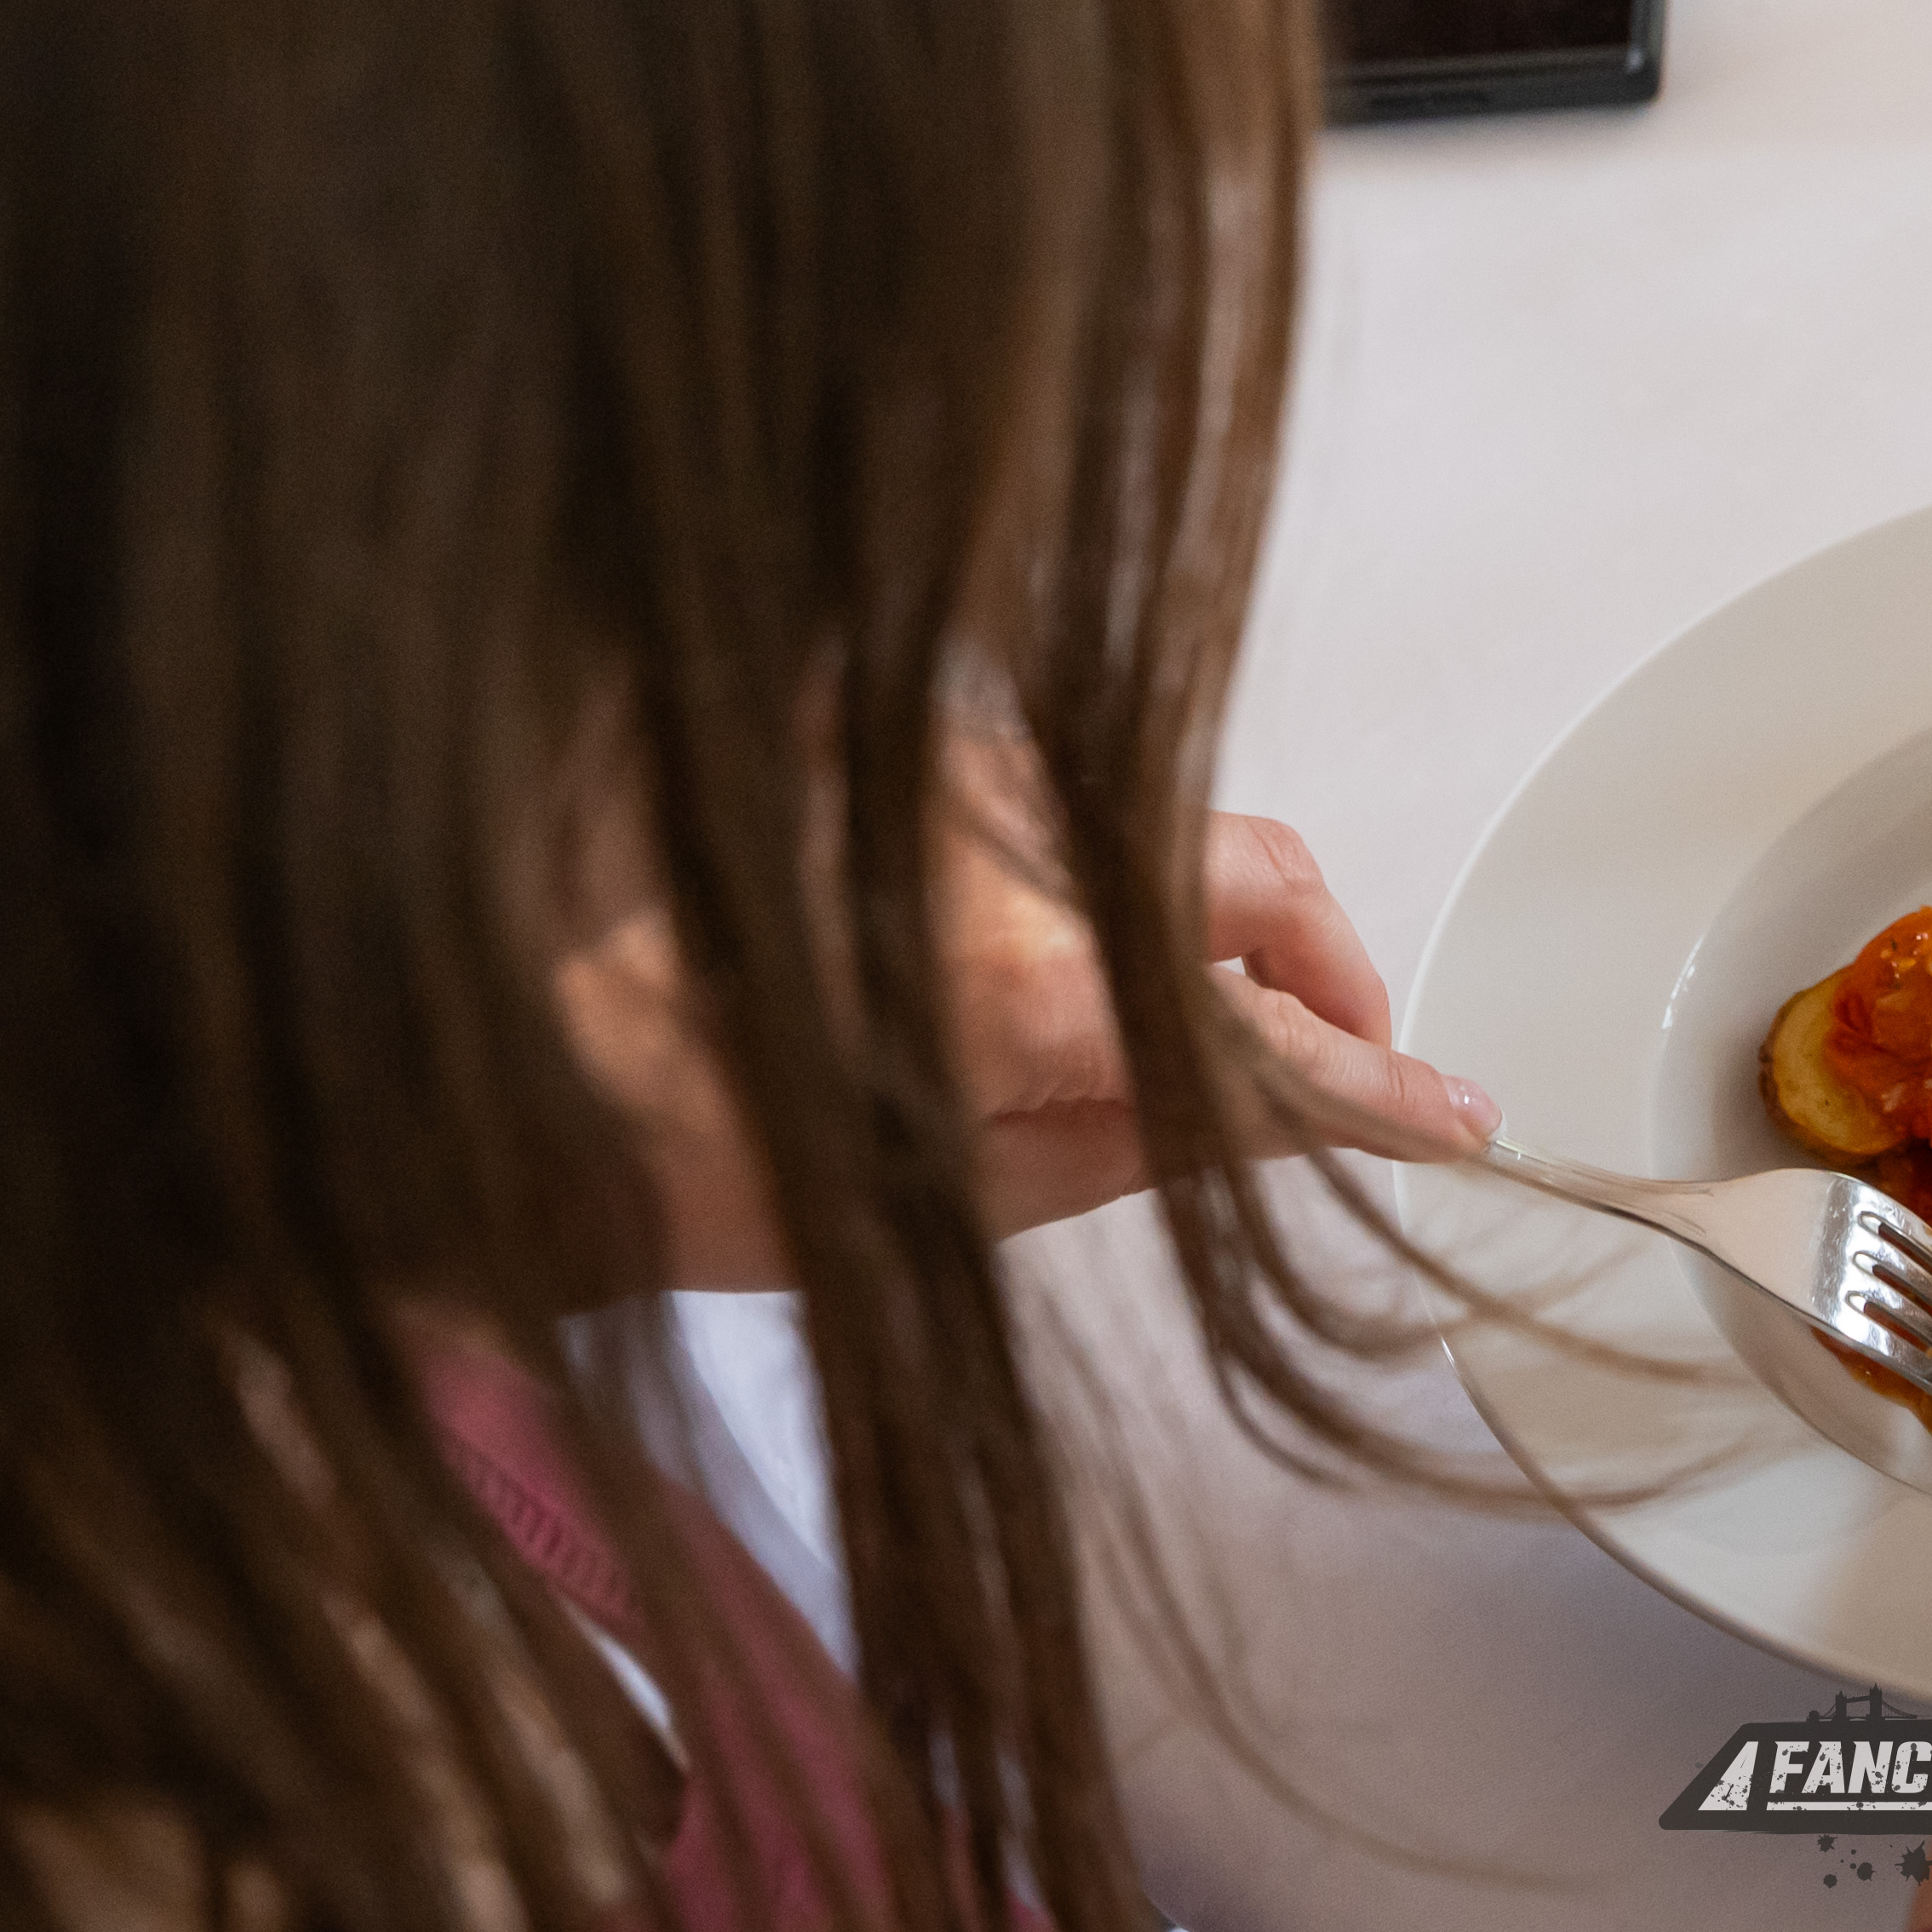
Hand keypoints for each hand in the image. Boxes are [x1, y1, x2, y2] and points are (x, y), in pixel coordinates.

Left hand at [560, 799, 1498, 1290]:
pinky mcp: (893, 732)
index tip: (1462, 1122)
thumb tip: (1306, 1127)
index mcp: (1021, 987)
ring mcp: (949, 771)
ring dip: (1198, 919)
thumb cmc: (660, 1154)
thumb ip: (1144, 1145)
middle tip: (1342, 1067)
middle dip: (1334, 972)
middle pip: (1266, 874)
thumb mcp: (935, 1199)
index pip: (1275, 1040)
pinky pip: (1053, 792)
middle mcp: (1003, 839)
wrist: (469, 1035)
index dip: (1388, 1088)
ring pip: (1160, 824)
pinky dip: (1088, 871)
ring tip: (1160, 1027)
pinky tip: (1021, 950)